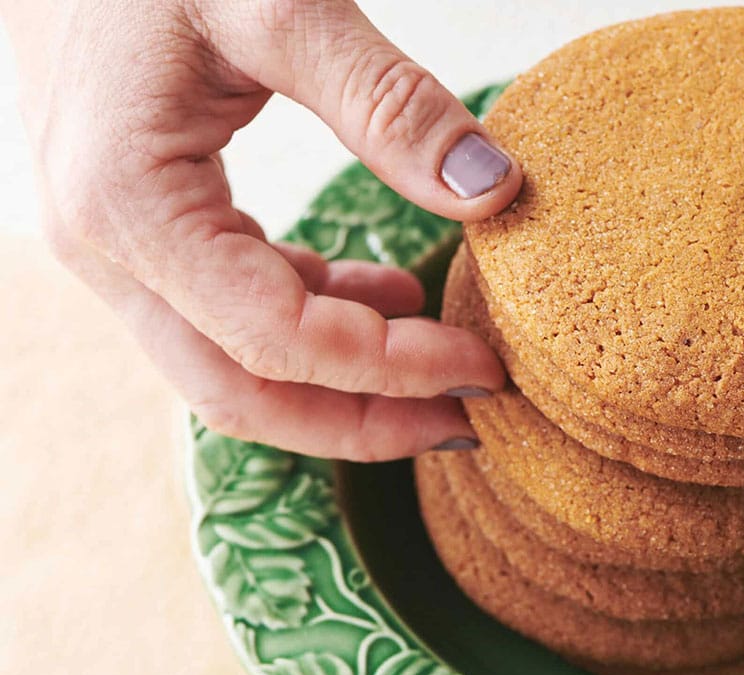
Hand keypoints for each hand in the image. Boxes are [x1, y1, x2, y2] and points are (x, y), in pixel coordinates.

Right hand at [0, 0, 521, 459]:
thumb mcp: (279, 3)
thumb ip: (388, 101)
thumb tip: (493, 192)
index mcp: (127, 204)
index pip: (276, 339)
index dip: (390, 368)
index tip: (482, 366)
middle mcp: (105, 249)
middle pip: (243, 392)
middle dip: (362, 420)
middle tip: (465, 420)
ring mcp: (114, 247)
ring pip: (233, 367)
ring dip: (342, 383)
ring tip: (443, 365)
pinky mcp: (141, 228)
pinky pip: (229, 310)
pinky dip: (315, 319)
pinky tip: (387, 294)